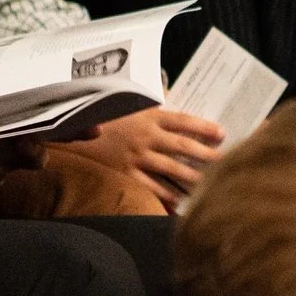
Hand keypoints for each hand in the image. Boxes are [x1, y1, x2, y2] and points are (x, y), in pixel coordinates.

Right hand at [65, 104, 226, 210]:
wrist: (68, 129)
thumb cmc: (100, 114)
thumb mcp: (126, 102)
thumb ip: (149, 103)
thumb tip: (170, 92)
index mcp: (148, 116)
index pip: (184, 120)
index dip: (205, 127)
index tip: (223, 133)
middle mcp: (146, 136)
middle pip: (184, 147)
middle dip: (208, 155)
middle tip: (227, 161)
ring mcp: (136, 157)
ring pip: (172, 169)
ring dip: (194, 177)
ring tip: (213, 184)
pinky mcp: (125, 174)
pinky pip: (151, 188)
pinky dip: (167, 197)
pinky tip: (182, 203)